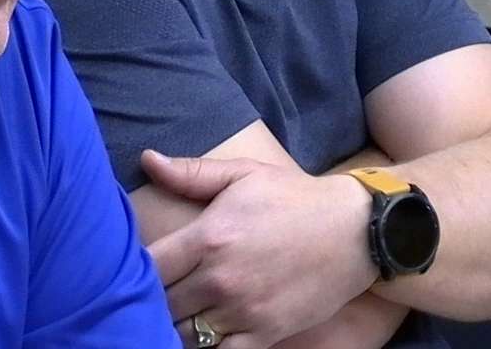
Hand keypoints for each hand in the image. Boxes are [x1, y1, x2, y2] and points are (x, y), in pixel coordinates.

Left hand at [143, 149, 378, 347]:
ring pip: (184, 335)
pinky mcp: (265, 334)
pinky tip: (204, 333)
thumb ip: (191, 173)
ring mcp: (243, 311)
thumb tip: (147, 159)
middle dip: (154, 298)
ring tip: (179, 310)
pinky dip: (205, 348)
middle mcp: (221, 279)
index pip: (149, 266)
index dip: (136, 269)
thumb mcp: (243, 174)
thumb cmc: (294, 198)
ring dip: (175, 324)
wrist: (355, 230)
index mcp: (210, 237)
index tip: (139, 264)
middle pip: (161, 304)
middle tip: (157, 289)